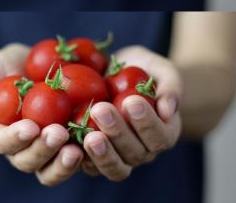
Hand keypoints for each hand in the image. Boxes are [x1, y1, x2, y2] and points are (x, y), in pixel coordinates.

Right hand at [0, 44, 83, 185]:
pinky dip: (88, 155)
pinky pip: (78, 159)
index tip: (30, 126)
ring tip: (77, 147)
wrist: (32, 67)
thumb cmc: (4, 68)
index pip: (2, 142)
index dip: (15, 138)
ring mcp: (46, 151)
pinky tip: (99, 140)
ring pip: (51, 169)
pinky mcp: (69, 147)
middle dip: (43, 150)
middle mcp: (21, 149)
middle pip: (28, 161)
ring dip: (63, 163)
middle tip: (58, 133)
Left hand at [80, 46, 181, 180]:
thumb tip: (168, 109)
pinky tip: (66, 141)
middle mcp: (142, 152)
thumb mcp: (158, 68)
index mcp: (163, 133)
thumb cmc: (140, 68)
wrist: (111, 74)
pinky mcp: (92, 157)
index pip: (160, 137)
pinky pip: (87, 165)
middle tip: (100, 109)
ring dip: (100, 152)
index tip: (131, 100)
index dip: (147, 123)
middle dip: (118, 132)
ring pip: (112, 166)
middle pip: (134, 154)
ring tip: (87, 134)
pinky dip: (77, 156)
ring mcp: (117, 157)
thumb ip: (169, 85)